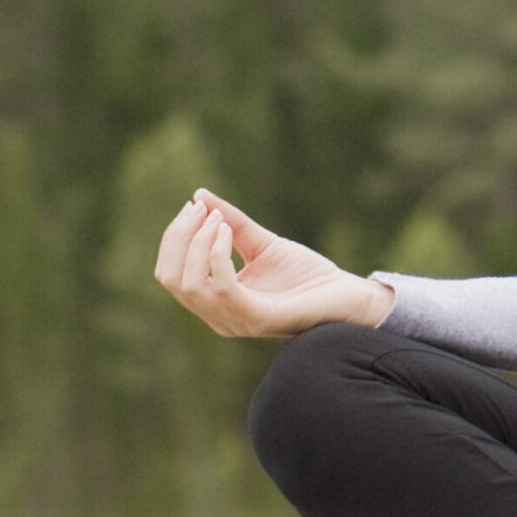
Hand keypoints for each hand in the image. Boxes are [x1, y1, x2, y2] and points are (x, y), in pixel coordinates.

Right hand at [153, 188, 394, 338]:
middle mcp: (218, 316)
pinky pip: (220, 287)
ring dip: (198, 243)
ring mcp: (236, 320)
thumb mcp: (262, 244)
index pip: (169, 272)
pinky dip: (217, 254)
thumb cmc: (307, 275)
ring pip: (189, 284)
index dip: (175, 236)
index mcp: (214, 301)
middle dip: (179, 237)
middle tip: (200, 208)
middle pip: (171, 278)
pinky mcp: (257, 317)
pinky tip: (228, 232)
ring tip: (218, 219)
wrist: (348, 297)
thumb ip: (232, 224)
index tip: (195, 205)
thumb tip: (199, 196)